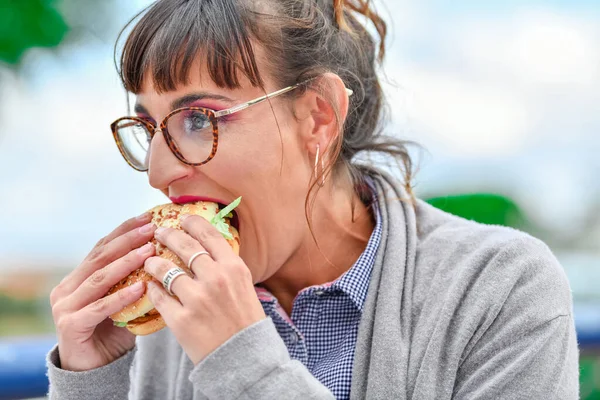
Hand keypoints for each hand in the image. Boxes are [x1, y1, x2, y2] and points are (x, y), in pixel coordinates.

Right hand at [50, 213, 156, 370]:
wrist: (92, 369)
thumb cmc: (112, 332)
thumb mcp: (125, 301)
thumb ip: (136, 280)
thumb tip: (168, 256)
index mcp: (79, 277)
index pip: (102, 247)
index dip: (124, 231)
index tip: (147, 217)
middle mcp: (68, 287)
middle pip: (100, 257)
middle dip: (127, 241)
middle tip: (151, 228)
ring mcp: (65, 306)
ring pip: (99, 279)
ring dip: (126, 262)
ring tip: (149, 251)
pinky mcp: (70, 325)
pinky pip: (99, 308)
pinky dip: (121, 297)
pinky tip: (140, 287)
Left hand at [143, 214, 265, 364]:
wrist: (244, 357)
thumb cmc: (245, 319)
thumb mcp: (244, 285)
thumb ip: (226, 265)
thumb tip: (207, 244)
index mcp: (234, 268)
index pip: (209, 234)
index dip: (193, 223)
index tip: (183, 219)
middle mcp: (216, 279)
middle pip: (184, 246)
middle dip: (168, 235)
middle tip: (159, 233)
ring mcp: (197, 299)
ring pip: (165, 270)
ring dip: (154, 263)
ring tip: (150, 262)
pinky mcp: (181, 320)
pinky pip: (158, 296)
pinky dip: (152, 290)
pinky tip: (151, 288)